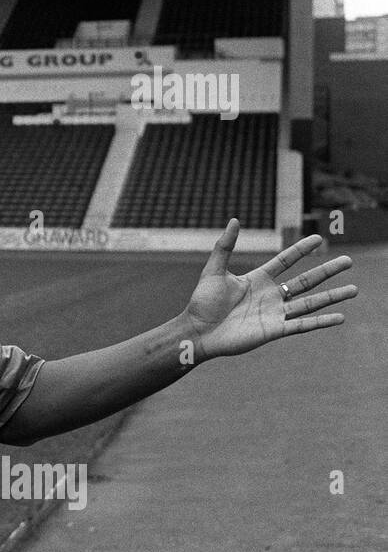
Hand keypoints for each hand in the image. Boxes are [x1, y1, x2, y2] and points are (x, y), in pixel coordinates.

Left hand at [183, 218, 356, 359]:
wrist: (197, 331)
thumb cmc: (202, 302)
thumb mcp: (213, 270)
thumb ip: (225, 246)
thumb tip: (235, 220)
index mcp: (258, 279)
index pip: (285, 261)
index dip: (301, 250)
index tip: (318, 238)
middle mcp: (270, 296)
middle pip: (305, 281)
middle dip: (327, 271)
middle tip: (348, 261)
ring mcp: (274, 313)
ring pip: (310, 303)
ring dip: (332, 296)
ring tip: (355, 289)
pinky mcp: (274, 331)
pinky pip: (302, 325)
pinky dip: (321, 322)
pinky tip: (340, 317)